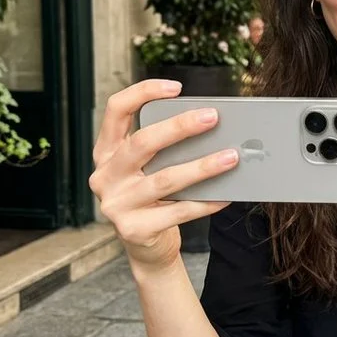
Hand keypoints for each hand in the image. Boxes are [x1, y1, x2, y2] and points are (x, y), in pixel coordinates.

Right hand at [89, 80, 235, 272]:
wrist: (147, 249)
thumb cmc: (153, 200)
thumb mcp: (148, 170)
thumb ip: (164, 150)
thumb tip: (210, 128)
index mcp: (105, 152)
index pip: (116, 109)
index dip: (143, 92)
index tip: (176, 87)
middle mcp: (105, 176)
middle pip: (143, 143)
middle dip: (180, 127)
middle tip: (212, 117)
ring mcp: (116, 204)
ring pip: (165, 179)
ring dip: (202, 167)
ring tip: (231, 157)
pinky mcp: (134, 229)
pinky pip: (178, 212)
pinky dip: (206, 202)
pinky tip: (227, 195)